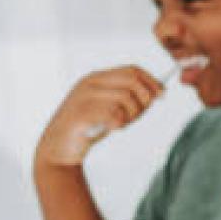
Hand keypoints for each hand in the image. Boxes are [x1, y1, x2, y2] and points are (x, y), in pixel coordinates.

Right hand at [34, 66, 162, 170]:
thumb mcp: (109, 108)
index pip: (132, 70)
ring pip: (125, 98)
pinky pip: (113, 114)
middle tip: (137, 117)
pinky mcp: (80, 114)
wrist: (58, 149)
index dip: (151, 81)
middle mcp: (89, 83)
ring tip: (121, 125)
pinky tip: (113, 129)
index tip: (162, 95)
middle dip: (144, 99)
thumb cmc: (88, 128)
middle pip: (132, 81)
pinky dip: (119, 124)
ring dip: (131, 115)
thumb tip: (157, 92)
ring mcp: (83, 97)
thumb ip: (128, 98)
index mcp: (96, 78)